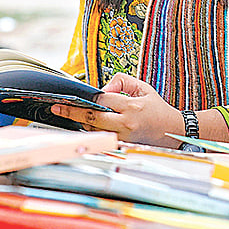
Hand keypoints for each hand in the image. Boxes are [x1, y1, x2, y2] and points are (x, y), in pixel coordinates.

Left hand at [50, 73, 183, 146]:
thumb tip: (102, 89)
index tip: (72, 96)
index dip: (87, 98)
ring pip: (94, 130)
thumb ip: (122, 82)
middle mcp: (126, 123)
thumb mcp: (143, 88)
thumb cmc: (157, 108)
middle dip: (72, 112)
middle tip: (57, 108)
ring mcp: (123, 137)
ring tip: (67, 114)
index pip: (103, 100)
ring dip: (80, 123)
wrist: (171, 130)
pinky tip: (82, 126)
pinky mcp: (121, 146)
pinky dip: (91, 132)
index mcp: (132, 107)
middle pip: (92, 118)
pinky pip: (100, 138)